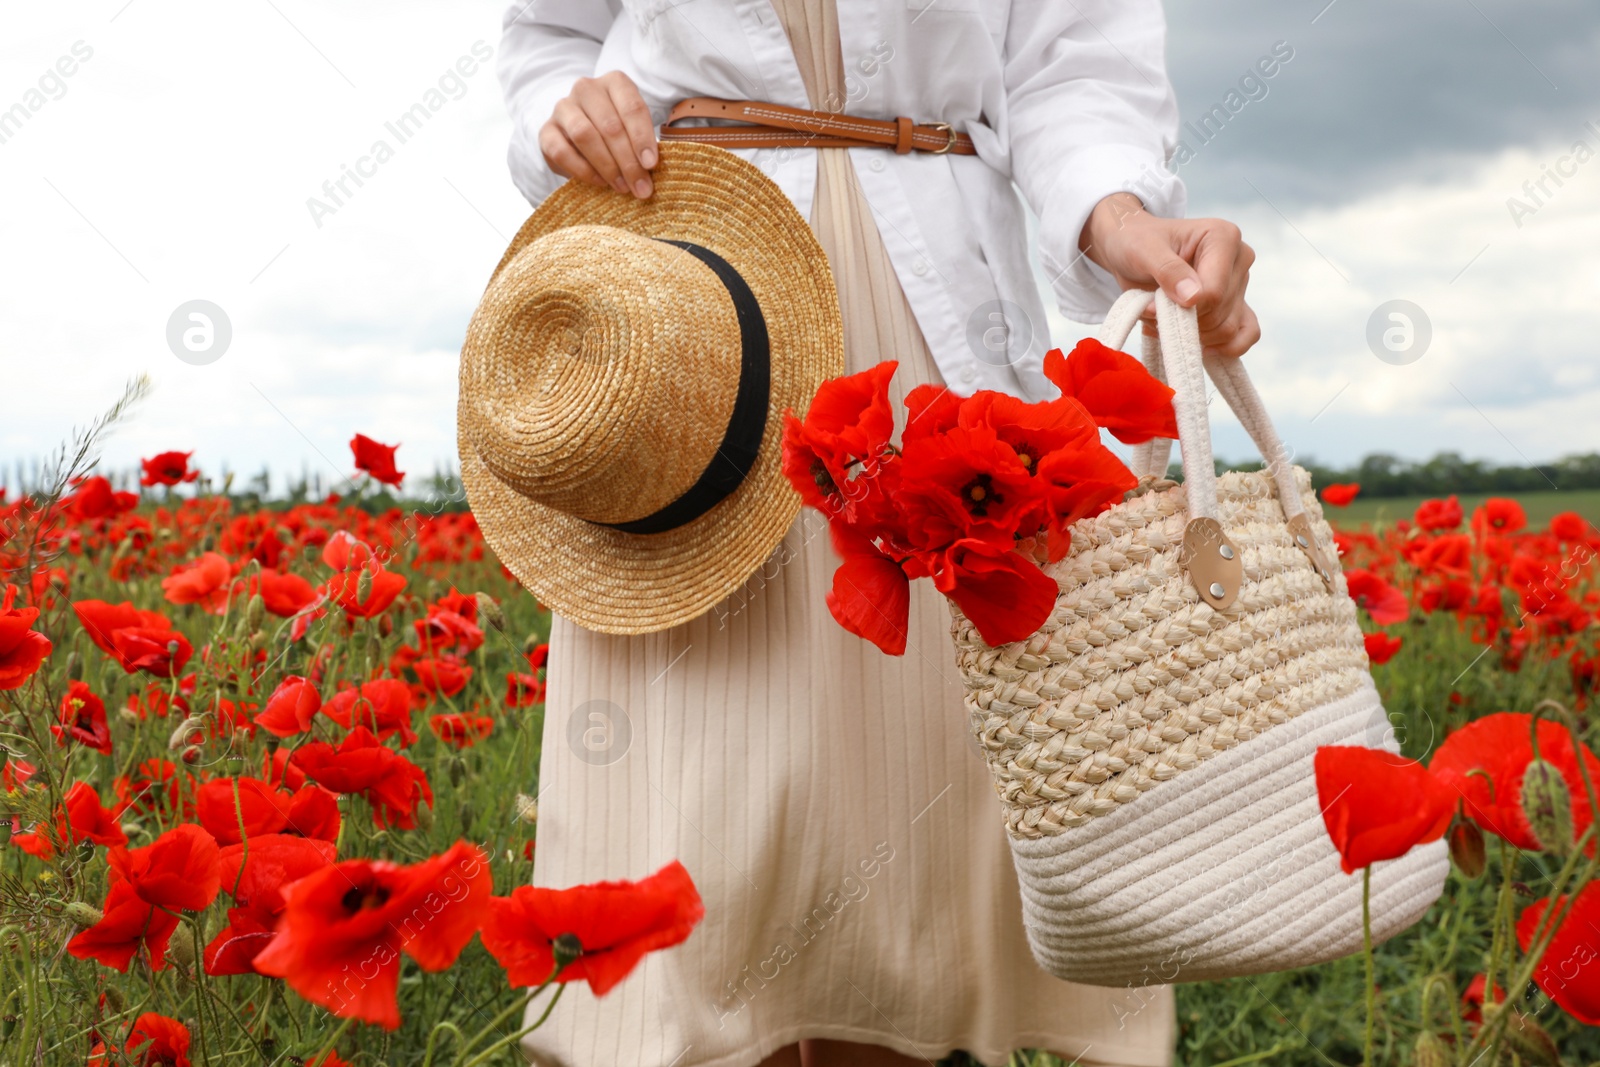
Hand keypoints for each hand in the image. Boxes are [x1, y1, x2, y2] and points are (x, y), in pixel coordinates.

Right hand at [539, 71, 658, 198]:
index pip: (632, 107)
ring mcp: (563, 107)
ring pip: (584, 135)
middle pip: (610, 125)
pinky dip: (583, 171)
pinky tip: (599, 182)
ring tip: (621, 186)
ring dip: (607, 166)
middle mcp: (586, 89)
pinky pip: (562, 152)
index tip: (651, 164)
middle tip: (640, 187)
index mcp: (614, 82)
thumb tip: (649, 171)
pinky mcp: (546, 131)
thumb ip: (642, 144)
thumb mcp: (633, 130)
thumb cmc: (615, 132)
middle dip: (628, 161)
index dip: (642, 138)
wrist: (578, 135)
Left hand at [1079, 193, 1259, 357]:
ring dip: (1191, 334)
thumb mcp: (1143, 251)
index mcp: (1223, 237)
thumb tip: (1194, 298)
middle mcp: (1239, 259)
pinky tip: (1195, 345)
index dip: (1183, 309)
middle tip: (1153, 310)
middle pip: (1220, 315)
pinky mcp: (1237, 306)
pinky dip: (1220, 348)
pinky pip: (1246, 336)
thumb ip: (1168, 271)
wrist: (1130, 250)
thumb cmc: (1137, 243)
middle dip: (1183, 321)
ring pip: (1228, 330)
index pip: (1214, 292)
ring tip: (1163, 318)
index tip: (1153, 303)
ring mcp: (1240, 284)